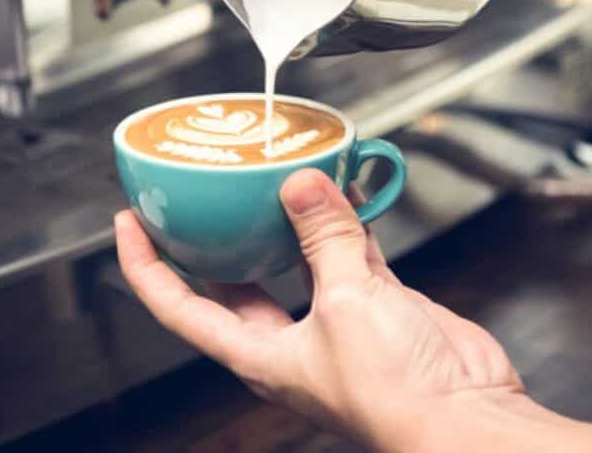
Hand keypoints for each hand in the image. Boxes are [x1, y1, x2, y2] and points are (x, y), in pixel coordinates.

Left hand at [115, 170, 543, 450]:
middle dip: (216, 238)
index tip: (129, 222)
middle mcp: (290, 338)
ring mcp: (334, 320)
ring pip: (297, 260)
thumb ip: (325, 238)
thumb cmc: (393, 392)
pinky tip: (346, 192)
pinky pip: (351, 254)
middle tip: (203, 192)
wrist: (462, 414)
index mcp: (259, 353)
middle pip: (234, 281)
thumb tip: (300, 185)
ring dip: (289, 222)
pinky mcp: (376, 305)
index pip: (180, 308)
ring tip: (276, 177)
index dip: (147, 266)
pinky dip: (349, 224)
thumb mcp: (346, 302)